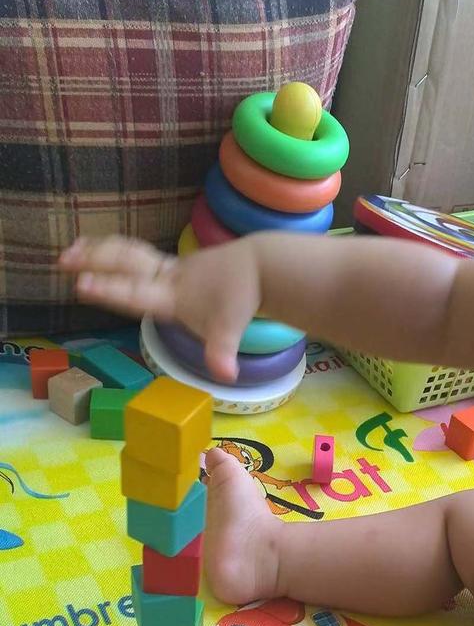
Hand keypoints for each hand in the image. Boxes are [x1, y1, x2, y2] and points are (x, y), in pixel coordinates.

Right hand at [59, 234, 261, 382]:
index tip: (82, 284)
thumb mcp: (231, 330)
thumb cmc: (240, 300)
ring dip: (98, 250)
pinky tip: (99, 252)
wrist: (259, 266)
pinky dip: (114, 250)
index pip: (135, 293)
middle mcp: (166, 277)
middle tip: (63, 259)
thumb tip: (226, 375)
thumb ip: (222, 352)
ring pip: (128, 253)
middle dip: (94, 261)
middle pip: (125, 264)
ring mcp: (169, 267)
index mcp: (173, 296)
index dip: (109, 290)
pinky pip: (136, 254)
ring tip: (71, 251)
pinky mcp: (172, 263)